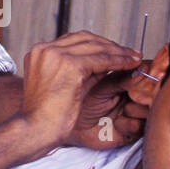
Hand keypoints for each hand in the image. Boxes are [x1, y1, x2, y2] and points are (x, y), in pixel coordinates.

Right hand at [18, 32, 141, 151]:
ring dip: (118, 51)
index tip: (113, 51)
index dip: (97, 45)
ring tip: (134, 58)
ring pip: (95, 46)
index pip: (73, 40)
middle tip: (129, 53)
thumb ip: (78, 70)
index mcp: (38, 52)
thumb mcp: (61, 86)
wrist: (35, 130)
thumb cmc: (46, 117)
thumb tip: (105, 61)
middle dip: (109, 45)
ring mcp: (56, 55)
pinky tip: (130, 64)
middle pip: (85, 38)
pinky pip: (101, 58)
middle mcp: (45, 49)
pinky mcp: (70, 65)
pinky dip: (118, 60)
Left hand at [68, 61, 153, 149]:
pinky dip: (127, 124)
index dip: (151, 76)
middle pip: (155, 93)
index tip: (152, 75)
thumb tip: (142, 67)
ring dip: (133, 109)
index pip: (150, 75)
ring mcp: (137, 114)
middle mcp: (137, 96)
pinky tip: (117, 123)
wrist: (74, 125)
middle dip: (142, 94)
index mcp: (130, 80)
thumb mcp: (102, 86)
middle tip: (130, 95)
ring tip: (120, 110)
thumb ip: (122, 77)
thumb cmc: (84, 102)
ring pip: (150, 110)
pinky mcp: (134, 132)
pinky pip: (140, 126)